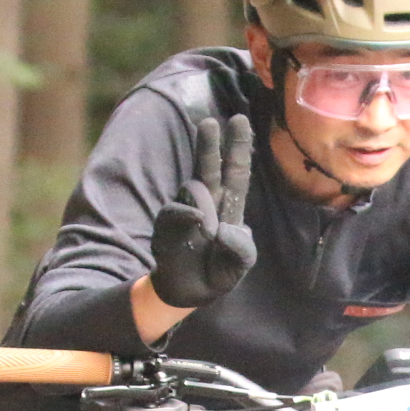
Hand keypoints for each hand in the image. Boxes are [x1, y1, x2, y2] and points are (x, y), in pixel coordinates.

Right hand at [148, 114, 255, 308]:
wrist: (190, 292)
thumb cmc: (218, 272)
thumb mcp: (241, 263)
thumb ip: (242, 246)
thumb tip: (220, 228)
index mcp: (229, 206)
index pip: (236, 171)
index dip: (238, 146)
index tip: (239, 119)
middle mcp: (207, 202)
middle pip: (209, 166)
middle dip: (209, 144)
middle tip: (210, 122)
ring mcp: (185, 209)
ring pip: (195, 189)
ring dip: (207, 208)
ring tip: (210, 234)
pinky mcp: (167, 222)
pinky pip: (177, 210)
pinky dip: (189, 215)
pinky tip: (198, 224)